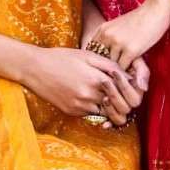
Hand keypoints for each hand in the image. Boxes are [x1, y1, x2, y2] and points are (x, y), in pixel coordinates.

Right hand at [25, 46, 141, 122]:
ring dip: (110, 107)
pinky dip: (96, 109)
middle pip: (119, 107)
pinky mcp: (72, 112)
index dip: (132, 90)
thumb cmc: (62, 57)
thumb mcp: (87, 55)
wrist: (35, 68)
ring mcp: (80, 106)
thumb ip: (109, 65)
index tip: (134, 87)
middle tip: (125, 95)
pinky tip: (92, 98)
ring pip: (106, 114)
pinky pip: (92, 115)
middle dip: (125, 102)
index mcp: (96, 79)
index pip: (124, 92)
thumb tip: (128, 74)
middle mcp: (90, 95)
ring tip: (109, 97)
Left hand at [88, 0, 169, 71]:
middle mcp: (107, 36)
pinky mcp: (130, 50)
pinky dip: (126, 74)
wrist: (155, 10)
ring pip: (112, 66)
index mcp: (103, 29)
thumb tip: (104, 52)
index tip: (103, 68)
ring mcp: (118, 43)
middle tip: (110, 77)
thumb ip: (110, 36)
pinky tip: (130, 75)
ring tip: (120, 78)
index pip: (92, 51)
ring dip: (116, 72)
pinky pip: (123, 68)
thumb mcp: (118, 24)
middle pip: (100, 60)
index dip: (97, 61)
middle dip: (105, 69)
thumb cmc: (140, 18)